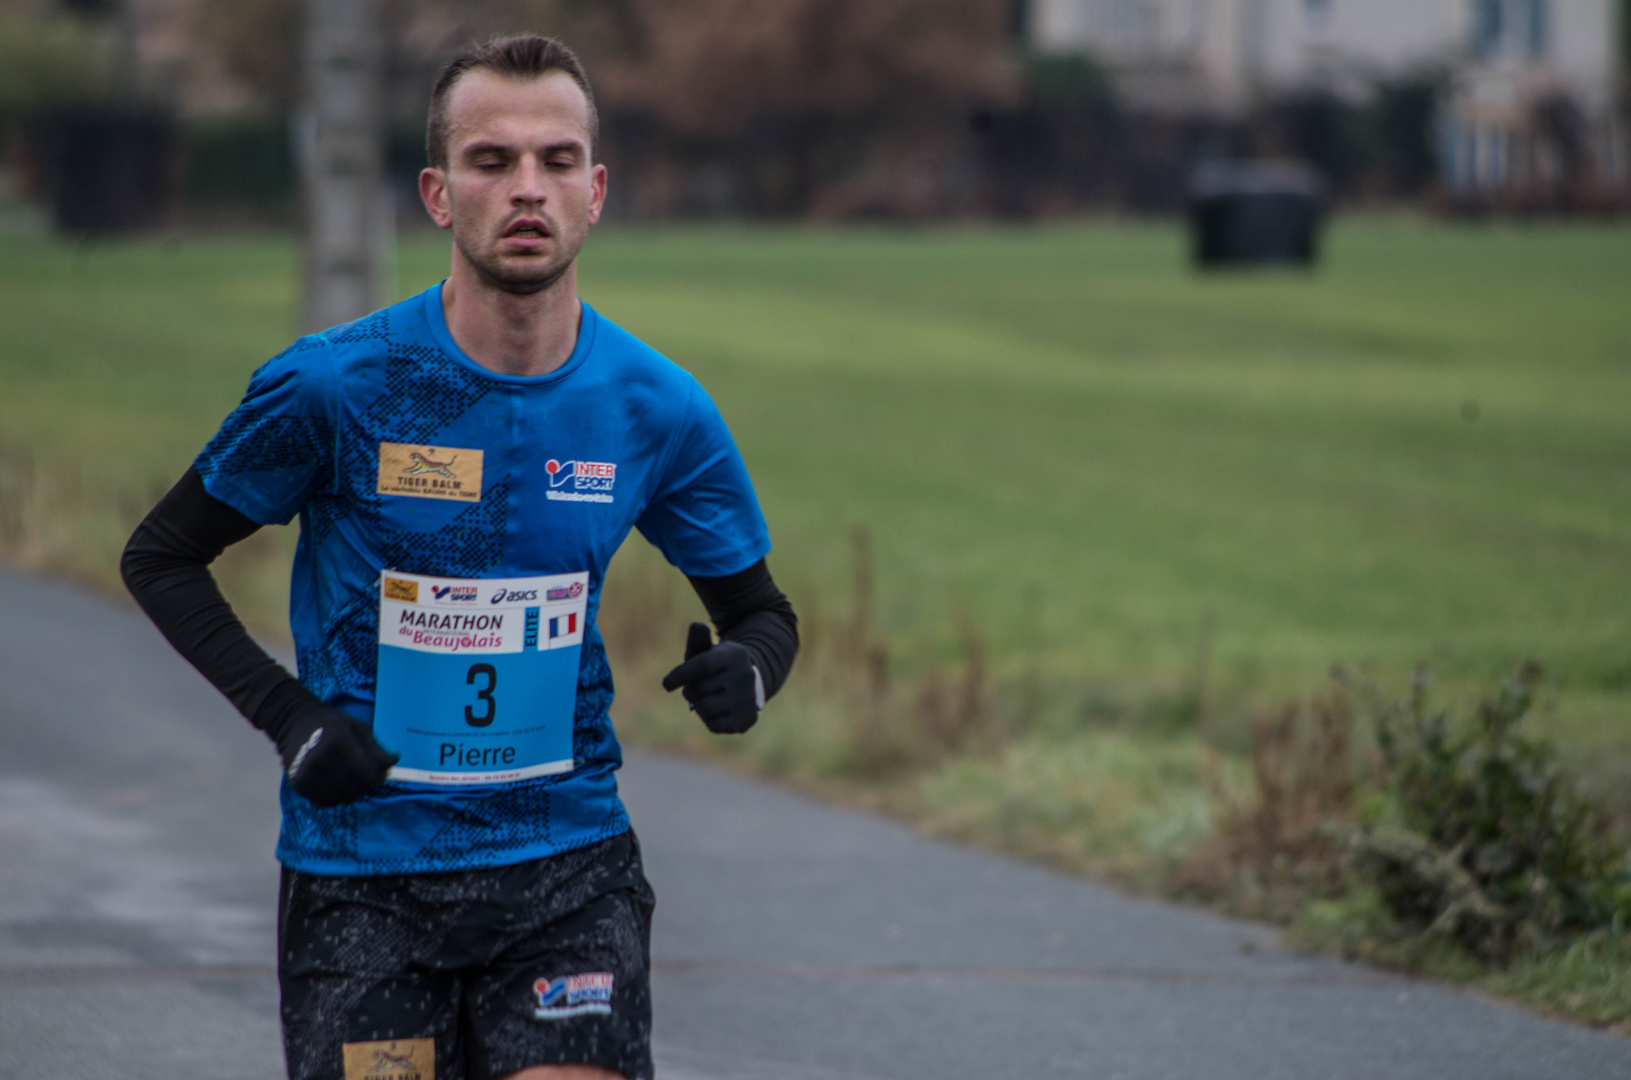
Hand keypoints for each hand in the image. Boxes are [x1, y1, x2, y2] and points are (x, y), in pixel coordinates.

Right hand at [275, 701, 397, 807]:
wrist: (295, 723)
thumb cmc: (333, 724)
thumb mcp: (359, 729)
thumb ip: (376, 750)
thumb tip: (393, 763)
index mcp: (340, 745)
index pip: (368, 777)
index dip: (378, 777)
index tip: (379, 771)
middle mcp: (322, 762)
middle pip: (356, 791)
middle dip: (365, 785)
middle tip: (364, 774)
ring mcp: (308, 775)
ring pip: (341, 799)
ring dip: (350, 792)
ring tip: (349, 777)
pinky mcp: (298, 785)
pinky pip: (324, 802)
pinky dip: (334, 796)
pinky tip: (334, 782)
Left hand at [662, 622, 762, 734]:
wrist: (747, 684)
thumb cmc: (717, 666)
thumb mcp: (708, 651)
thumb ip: (698, 640)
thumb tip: (696, 626)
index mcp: (734, 655)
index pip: (702, 665)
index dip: (681, 675)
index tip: (666, 685)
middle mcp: (744, 676)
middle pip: (698, 689)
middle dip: (691, 689)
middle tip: (699, 686)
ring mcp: (747, 699)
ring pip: (705, 708)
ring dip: (698, 705)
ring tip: (707, 698)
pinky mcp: (747, 719)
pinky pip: (714, 725)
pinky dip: (709, 720)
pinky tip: (718, 710)